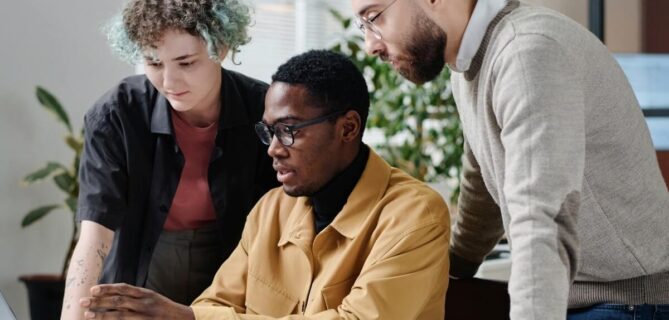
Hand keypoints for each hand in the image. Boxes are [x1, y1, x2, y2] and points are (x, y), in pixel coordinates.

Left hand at [79, 283, 194, 319]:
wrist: (182, 319)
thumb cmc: (163, 308)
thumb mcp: (151, 297)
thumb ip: (135, 296)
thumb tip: (114, 294)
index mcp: (145, 294)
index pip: (123, 289)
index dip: (107, 289)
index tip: (93, 289)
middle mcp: (144, 304)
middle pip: (118, 302)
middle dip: (99, 301)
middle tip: (82, 301)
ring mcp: (143, 317)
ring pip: (118, 316)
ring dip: (101, 315)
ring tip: (86, 314)